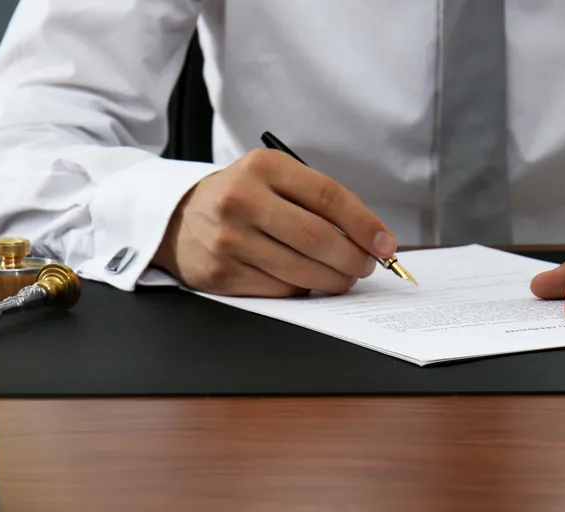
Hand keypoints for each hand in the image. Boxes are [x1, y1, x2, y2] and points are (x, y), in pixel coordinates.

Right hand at [152, 148, 396, 295]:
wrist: (179, 219)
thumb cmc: (242, 199)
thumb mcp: (273, 180)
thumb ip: (316, 201)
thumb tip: (368, 239)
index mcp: (263, 167)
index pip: (329, 197)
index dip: (364, 224)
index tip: (385, 244)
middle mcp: (242, 200)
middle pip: (317, 237)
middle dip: (352, 258)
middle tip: (365, 266)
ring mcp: (228, 239)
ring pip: (300, 270)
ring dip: (333, 280)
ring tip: (343, 277)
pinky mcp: (221, 274)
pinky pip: (279, 290)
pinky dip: (302, 291)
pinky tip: (307, 283)